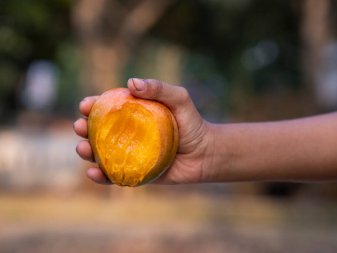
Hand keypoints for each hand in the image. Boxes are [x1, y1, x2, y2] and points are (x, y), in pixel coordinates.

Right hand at [73, 78, 213, 184]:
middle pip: (98, 131)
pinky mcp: (135, 173)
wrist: (206, 153)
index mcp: (134, 115)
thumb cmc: (192, 123)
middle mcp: (128, 134)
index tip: (85, 105)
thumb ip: (159, 88)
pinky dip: (101, 176)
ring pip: (101, 153)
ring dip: (86, 151)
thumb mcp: (179, 99)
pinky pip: (114, 176)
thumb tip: (131, 83)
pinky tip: (93, 172)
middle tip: (79, 127)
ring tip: (83, 148)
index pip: (108, 109)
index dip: (92, 106)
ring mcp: (129, 154)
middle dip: (82, 128)